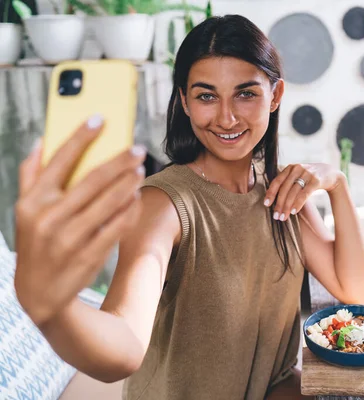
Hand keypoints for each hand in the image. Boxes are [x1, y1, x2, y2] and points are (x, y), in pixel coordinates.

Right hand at [14, 115, 146, 326]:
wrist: (40, 294)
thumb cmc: (36, 242)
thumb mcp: (24, 211)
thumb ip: (31, 175)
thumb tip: (40, 140)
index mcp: (31, 202)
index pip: (59, 161)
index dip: (81, 136)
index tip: (100, 118)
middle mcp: (48, 218)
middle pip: (92, 179)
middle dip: (119, 160)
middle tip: (138, 148)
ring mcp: (69, 238)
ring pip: (109, 202)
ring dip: (129, 182)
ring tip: (141, 168)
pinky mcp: (89, 255)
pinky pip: (117, 226)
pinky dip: (129, 209)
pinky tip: (136, 196)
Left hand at [264, 163, 344, 221]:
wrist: (331, 173)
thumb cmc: (310, 178)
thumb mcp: (298, 176)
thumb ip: (287, 183)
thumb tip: (274, 201)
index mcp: (290, 168)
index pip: (277, 181)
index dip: (271, 193)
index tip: (266, 204)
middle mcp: (297, 169)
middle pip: (284, 189)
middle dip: (279, 204)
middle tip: (276, 216)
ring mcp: (307, 174)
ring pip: (293, 192)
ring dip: (287, 206)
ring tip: (284, 217)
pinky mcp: (316, 180)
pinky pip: (304, 194)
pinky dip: (298, 203)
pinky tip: (294, 212)